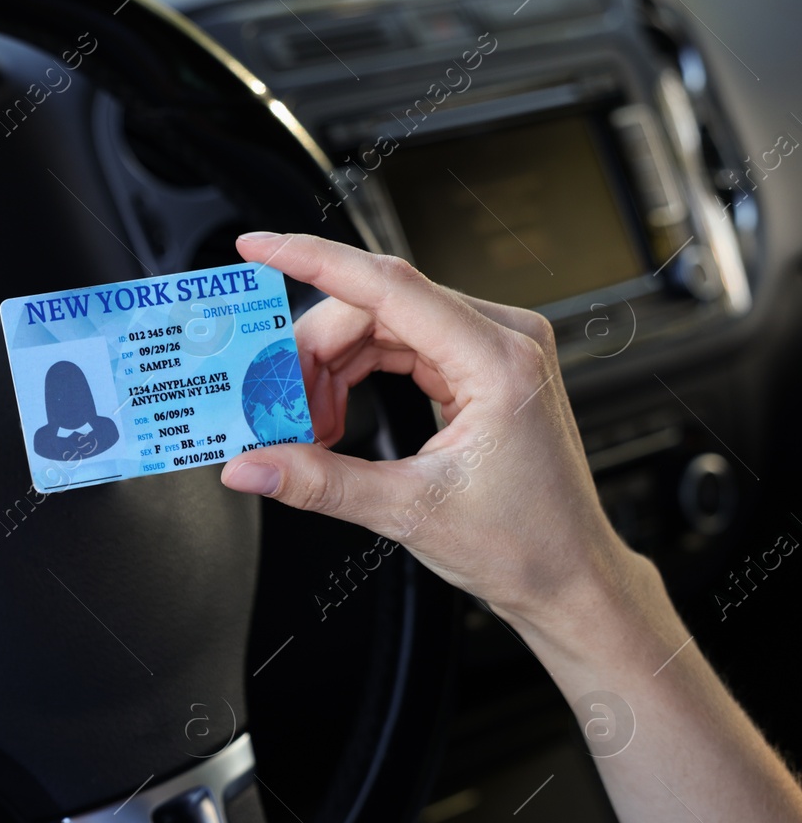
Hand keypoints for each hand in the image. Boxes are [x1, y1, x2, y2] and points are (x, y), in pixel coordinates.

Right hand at [221, 232, 633, 624]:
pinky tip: (335, 420)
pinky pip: (400, 347)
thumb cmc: (525, 544)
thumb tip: (251, 465)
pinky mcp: (479, 366)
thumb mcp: (407, 512)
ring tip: (308, 428)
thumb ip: (318, 482)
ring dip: (331, 369)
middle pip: (375, 308)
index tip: (260, 247)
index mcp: (497, 361)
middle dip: (313, 353)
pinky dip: (356, 378)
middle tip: (276, 406)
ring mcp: (493, 349)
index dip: (314, 260)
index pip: (389, 284)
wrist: (570, 575)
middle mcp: (502, 339)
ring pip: (381, 326)